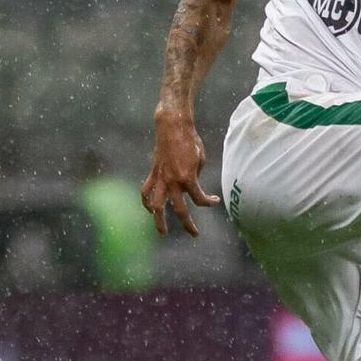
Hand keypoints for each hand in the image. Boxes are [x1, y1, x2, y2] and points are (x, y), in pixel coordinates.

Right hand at [142, 112, 217, 236]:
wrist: (172, 127)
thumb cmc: (190, 141)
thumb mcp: (200, 160)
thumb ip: (195, 177)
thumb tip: (190, 188)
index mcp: (188, 178)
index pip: (199, 199)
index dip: (209, 202)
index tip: (214, 200)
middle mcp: (173, 182)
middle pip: (180, 210)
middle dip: (188, 224)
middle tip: (195, 234)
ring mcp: (161, 178)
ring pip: (157, 206)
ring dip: (159, 221)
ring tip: (162, 232)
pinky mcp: (153, 173)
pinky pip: (146, 191)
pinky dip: (146, 201)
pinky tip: (150, 209)